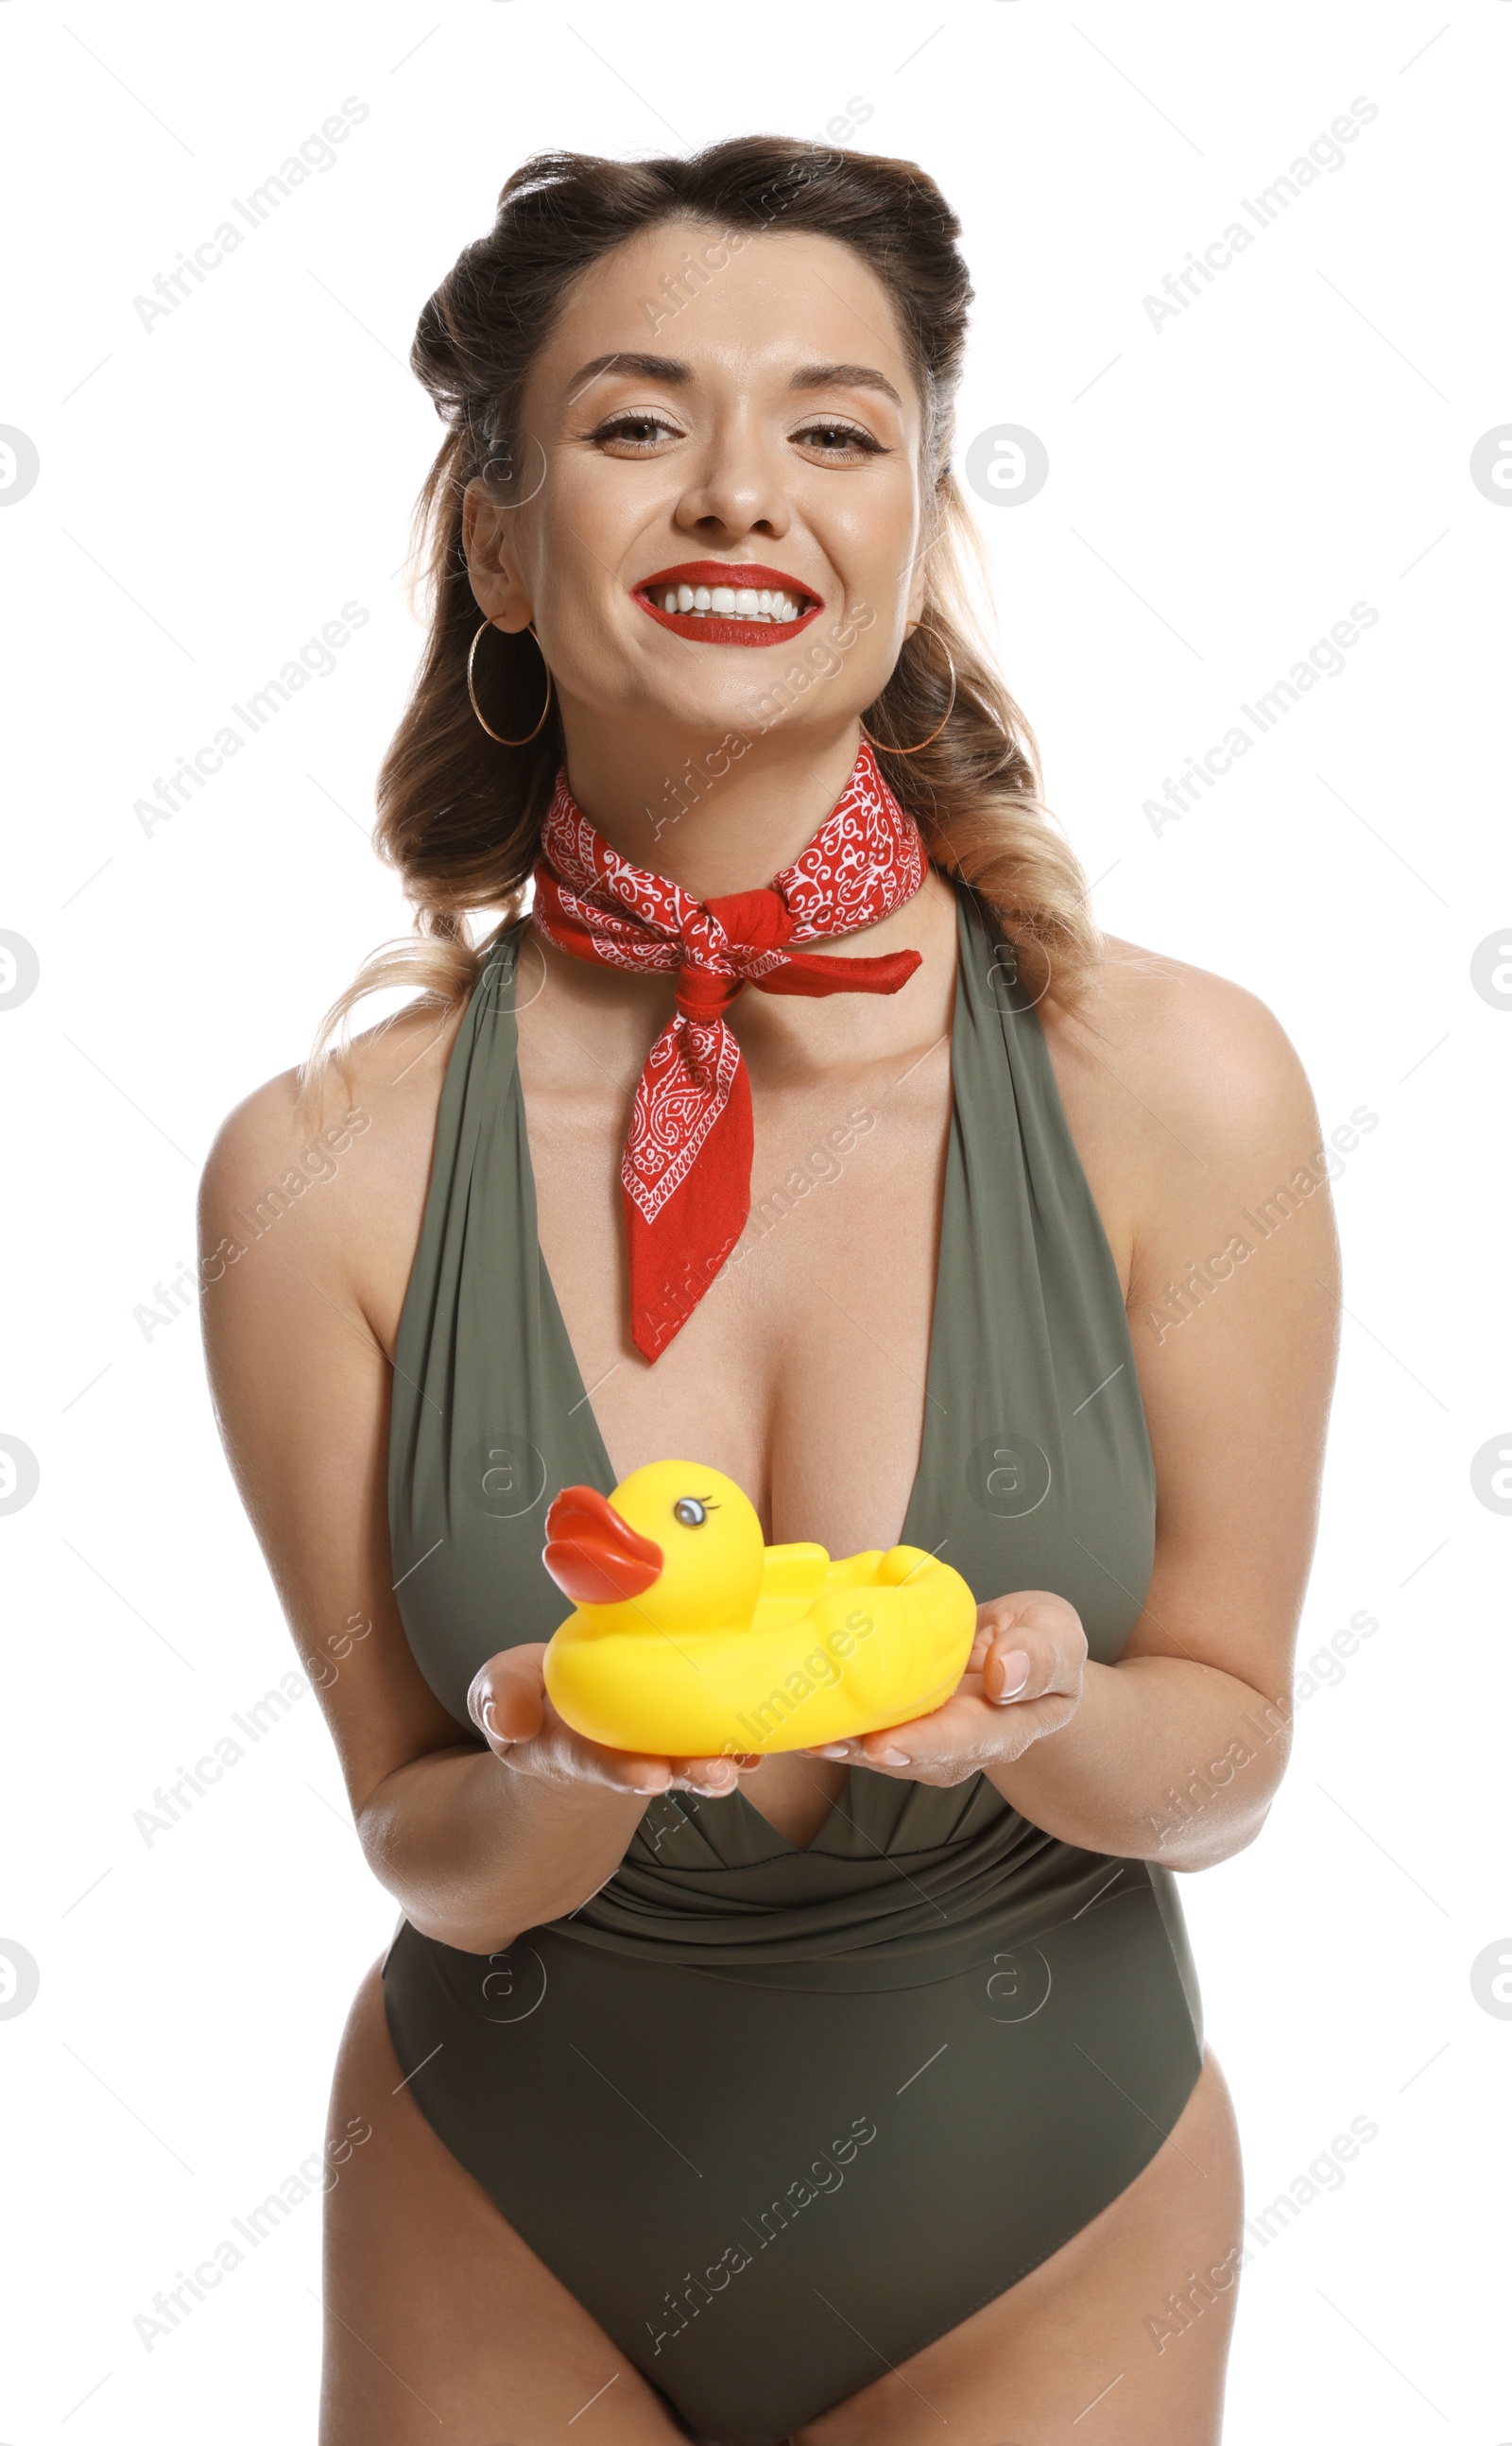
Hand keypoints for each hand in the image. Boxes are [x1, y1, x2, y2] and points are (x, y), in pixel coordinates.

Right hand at [465, 1645, 763, 1801]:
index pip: (594, 1761)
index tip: (650, 1776)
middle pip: (658, 1768)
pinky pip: (713, 1731)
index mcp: (569, 1747)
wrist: (564, 1705)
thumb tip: (512, 1722)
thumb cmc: (535, 1695)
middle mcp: (619, 1753)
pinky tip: (763, 1734)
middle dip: (690, 1774)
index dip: (621, 1770)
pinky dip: (739, 1735)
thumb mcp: (499, 1689)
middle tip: (720, 1775)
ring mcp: (655, 1742)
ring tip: (749, 1759)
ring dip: (724, 1758)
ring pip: (693, 1756)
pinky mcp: (683, 1723)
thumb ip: (500, 1699)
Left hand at [799, 1591, 1087, 1789]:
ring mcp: (928, 1738)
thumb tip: (1007, 1673)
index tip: (885, 1745)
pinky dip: (833, 1723)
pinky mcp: (899, 1722)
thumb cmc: (1038, 1644)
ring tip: (803, 1731)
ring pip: (882, 1749)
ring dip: (841, 1742)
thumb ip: (1041, 1655)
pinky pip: (865, 1729)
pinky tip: (801, 1714)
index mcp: (1009, 1725)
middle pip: (913, 1755)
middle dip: (866, 1751)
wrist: (1019, 1655)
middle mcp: (963, 1743)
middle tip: (829, 1742)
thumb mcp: (1056, 1635)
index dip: (925, 1744)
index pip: (967, 1739)